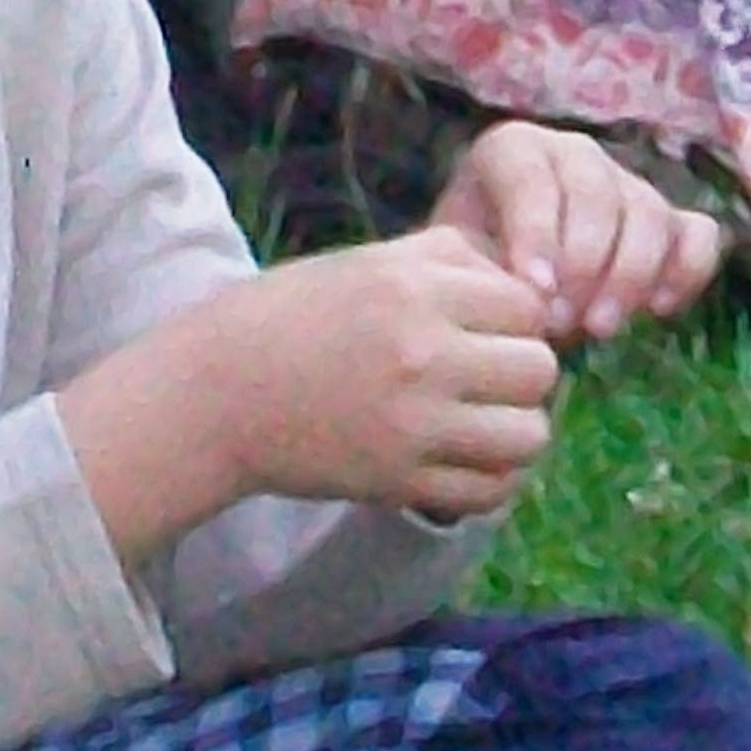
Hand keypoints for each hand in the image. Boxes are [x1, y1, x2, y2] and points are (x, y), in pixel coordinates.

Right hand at [208, 225, 562, 517]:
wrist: (212, 395)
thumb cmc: (285, 319)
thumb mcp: (363, 264)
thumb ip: (447, 259)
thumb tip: (524, 283)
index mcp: (411, 290)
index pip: (527, 305)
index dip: (513, 318)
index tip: (482, 330)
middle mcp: (421, 355)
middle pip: (538, 370)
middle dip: (518, 373)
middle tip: (480, 378)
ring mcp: (413, 425)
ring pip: (530, 435)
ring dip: (512, 429)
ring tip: (478, 423)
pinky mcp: (399, 481)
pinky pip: (491, 490)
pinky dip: (489, 480)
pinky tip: (462, 461)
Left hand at [432, 121, 725, 342]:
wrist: (497, 289)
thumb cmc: (468, 269)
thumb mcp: (455, 264)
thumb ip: (480, 267)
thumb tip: (534, 288)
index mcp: (512, 149)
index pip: (532, 177)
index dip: (537, 233)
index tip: (534, 291)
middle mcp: (574, 154)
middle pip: (597, 195)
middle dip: (583, 263)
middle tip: (559, 321)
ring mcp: (626, 183)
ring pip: (650, 214)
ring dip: (630, 276)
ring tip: (598, 328)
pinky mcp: (669, 220)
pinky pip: (698, 233)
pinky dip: (687, 270)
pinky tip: (658, 310)